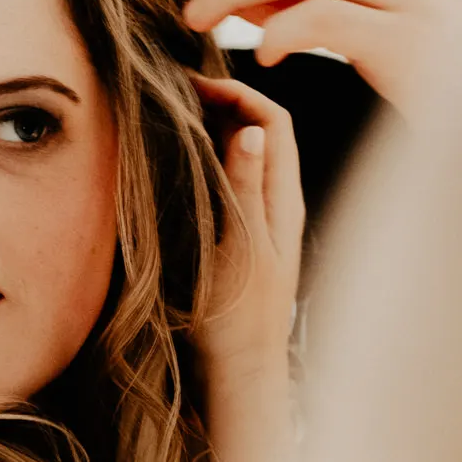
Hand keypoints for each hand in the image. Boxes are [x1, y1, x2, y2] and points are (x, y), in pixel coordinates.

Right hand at [193, 75, 303, 390]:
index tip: (195, 86)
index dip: (240, 93)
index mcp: (285, 201)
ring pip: (248, 155)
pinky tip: (182, 161)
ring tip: (176, 115)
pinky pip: (234, 182)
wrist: (240, 375)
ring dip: (217, 129)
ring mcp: (264, 219)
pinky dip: (211, 159)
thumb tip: (250, 128)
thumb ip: (246, 188)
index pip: (274, 121)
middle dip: (227, 101)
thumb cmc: (239, 321)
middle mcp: (280, 203)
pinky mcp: (245, 237)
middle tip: (178, 93)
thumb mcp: (240, 248)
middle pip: (263, 130)